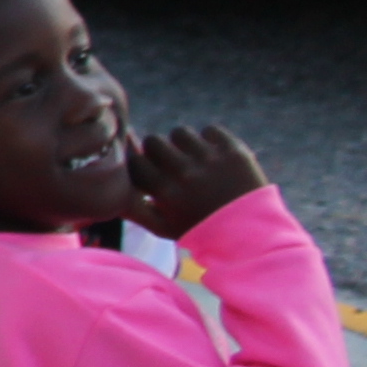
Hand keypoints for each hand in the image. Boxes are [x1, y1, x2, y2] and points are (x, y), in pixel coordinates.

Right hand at [127, 127, 266, 243]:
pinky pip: (212, 130)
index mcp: (165, 191)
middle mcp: (185, 172)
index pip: (135, 161)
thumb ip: (135, 208)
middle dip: (161, 152)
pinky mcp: (234, 151)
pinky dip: (212, 140)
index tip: (152, 174)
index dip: (142, 165)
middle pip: (155, 141)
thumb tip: (112, 185)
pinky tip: (216, 157)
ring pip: (181, 132)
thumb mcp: (164, 227)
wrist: (254, 236)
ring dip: (185, 144)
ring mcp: (210, 159)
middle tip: (173, 165)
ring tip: (196, 159)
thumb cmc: (202, 233)